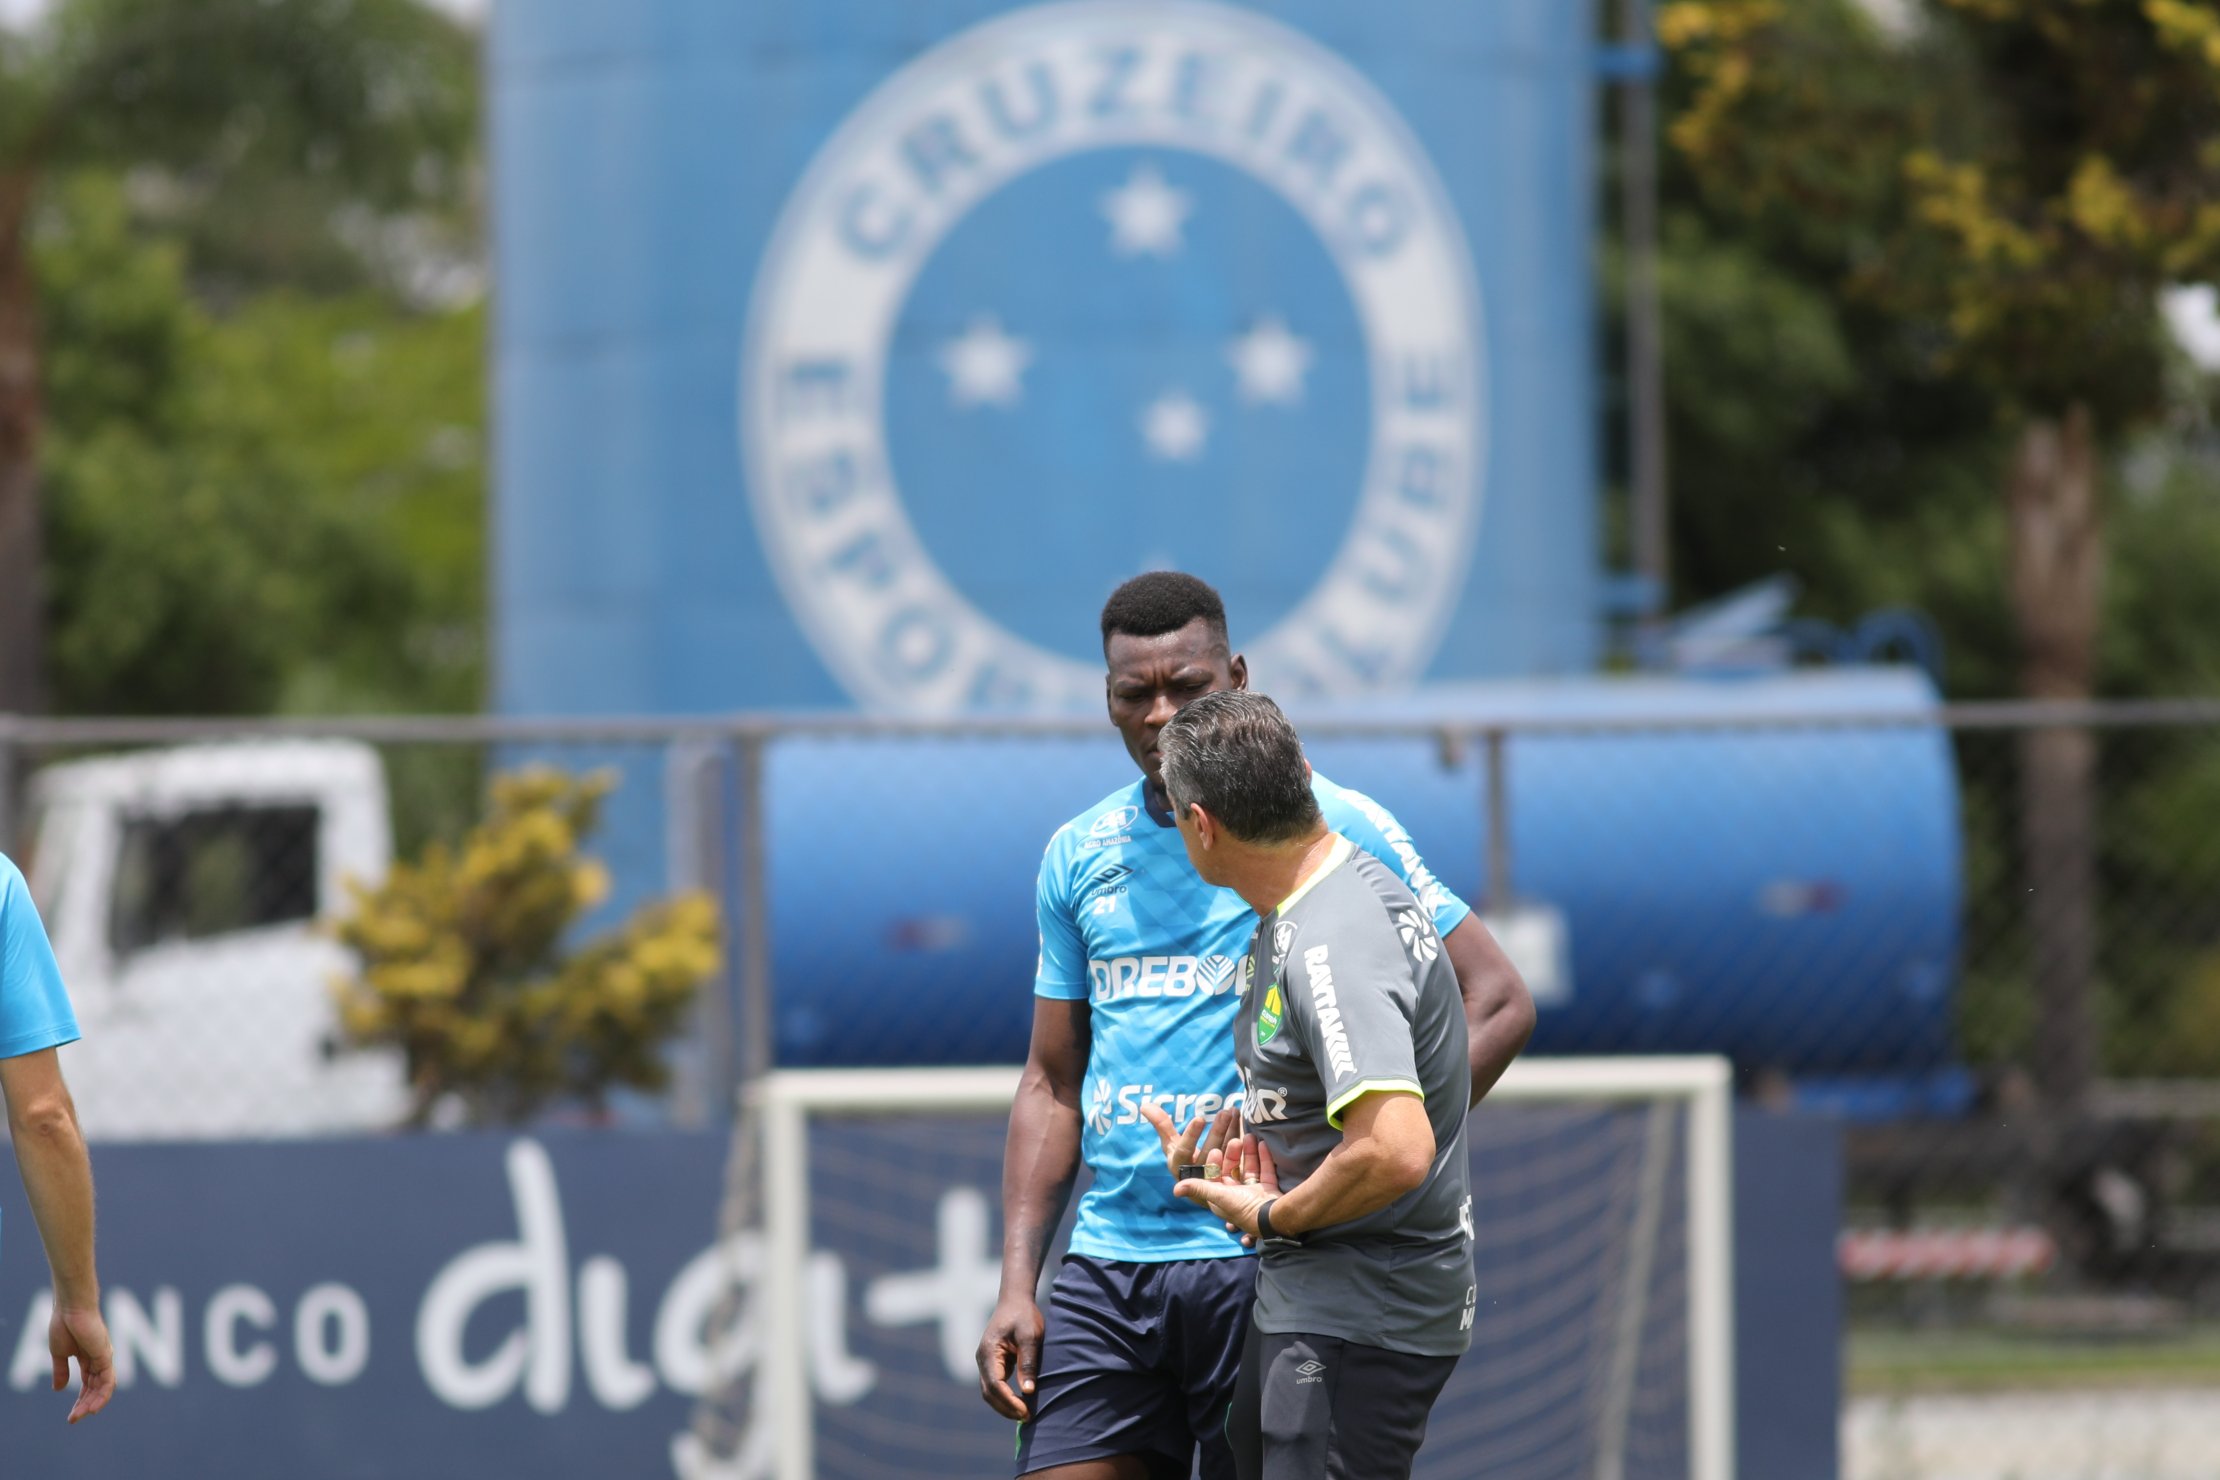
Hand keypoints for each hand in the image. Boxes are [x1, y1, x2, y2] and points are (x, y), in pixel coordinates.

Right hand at [50, 1303, 112, 1422]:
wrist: (69, 1309)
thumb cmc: (64, 1325)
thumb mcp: (60, 1354)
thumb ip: (61, 1371)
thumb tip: (58, 1389)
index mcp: (89, 1359)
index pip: (88, 1385)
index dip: (81, 1401)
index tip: (72, 1416)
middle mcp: (99, 1360)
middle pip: (96, 1388)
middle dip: (85, 1406)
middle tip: (74, 1420)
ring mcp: (104, 1358)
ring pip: (104, 1387)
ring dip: (93, 1404)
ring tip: (81, 1416)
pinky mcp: (106, 1355)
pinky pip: (108, 1380)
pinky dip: (102, 1395)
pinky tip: (93, 1407)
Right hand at [976, 1293, 1045, 1420]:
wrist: (1015, 1300)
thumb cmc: (1024, 1315)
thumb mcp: (1030, 1336)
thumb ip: (1028, 1362)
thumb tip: (1028, 1391)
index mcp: (988, 1351)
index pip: (994, 1384)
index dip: (1008, 1401)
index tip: (1026, 1411)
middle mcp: (982, 1359)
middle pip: (988, 1392)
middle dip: (1006, 1408)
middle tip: (1027, 1417)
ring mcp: (985, 1362)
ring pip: (990, 1392)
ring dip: (1005, 1405)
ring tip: (1025, 1415)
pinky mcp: (992, 1364)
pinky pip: (995, 1386)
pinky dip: (1005, 1397)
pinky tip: (1021, 1403)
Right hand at [1139, 1102, 1240, 1182]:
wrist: (1201, 1184)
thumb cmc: (1184, 1159)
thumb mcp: (1171, 1144)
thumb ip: (1161, 1125)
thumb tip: (1144, 1104)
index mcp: (1179, 1167)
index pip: (1184, 1152)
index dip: (1191, 1136)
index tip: (1199, 1118)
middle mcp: (1196, 1176)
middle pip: (1208, 1153)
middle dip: (1217, 1131)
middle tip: (1225, 1112)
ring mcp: (1215, 1181)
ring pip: (1225, 1156)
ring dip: (1232, 1133)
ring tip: (1235, 1113)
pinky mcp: (1231, 1182)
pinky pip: (1238, 1160)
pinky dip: (1242, 1142)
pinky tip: (1244, 1124)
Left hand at [1175, 1133, 1282, 1239]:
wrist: (1274, 1217)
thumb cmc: (1243, 1207)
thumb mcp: (1218, 1196)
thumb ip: (1198, 1188)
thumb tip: (1175, 1189)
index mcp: (1222, 1198)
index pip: (1214, 1177)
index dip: (1213, 1163)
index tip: (1214, 1150)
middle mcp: (1236, 1195)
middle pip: (1232, 1170)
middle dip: (1232, 1154)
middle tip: (1234, 1139)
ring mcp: (1253, 1191)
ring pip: (1249, 1167)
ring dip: (1248, 1152)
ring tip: (1248, 1135)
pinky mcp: (1268, 1188)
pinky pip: (1265, 1169)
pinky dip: (1263, 1157)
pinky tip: (1262, 1143)